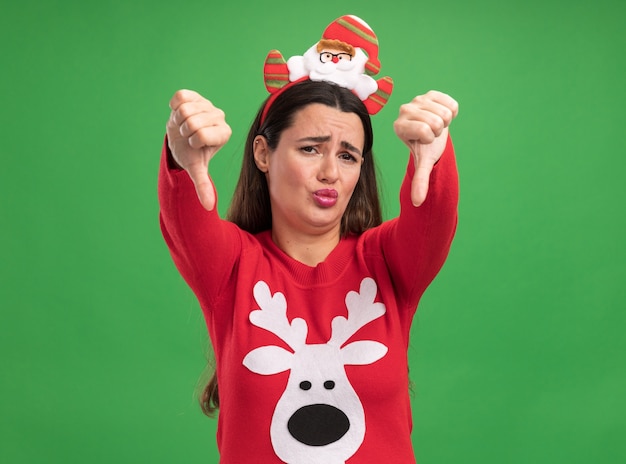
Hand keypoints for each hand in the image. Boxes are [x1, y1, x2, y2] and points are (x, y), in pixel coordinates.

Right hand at [166, 89, 231, 209]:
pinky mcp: (194, 94)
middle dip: (184, 132)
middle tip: (187, 135)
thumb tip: (208, 206)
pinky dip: (174, 107)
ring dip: (178, 120)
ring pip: (185, 109)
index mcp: (224, 133)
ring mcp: (207, 103)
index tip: (195, 144)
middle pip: (192, 122)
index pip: (202, 135)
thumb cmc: (191, 153)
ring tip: (184, 125)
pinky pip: (179, 97)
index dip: (192, 141)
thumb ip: (203, 185)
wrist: (180, 138)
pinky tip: (179, 113)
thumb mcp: (197, 168)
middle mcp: (220, 116)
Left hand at [393, 91, 458, 205]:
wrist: (433, 131)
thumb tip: (417, 203)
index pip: (424, 131)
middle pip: (435, 122)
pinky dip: (451, 111)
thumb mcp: (423, 162)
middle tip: (431, 133)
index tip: (424, 141)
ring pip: (443, 113)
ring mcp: (417, 99)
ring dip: (445, 121)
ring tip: (436, 124)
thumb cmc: (425, 147)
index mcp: (398, 127)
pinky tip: (441, 114)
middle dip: (438, 131)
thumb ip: (420, 181)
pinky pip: (450, 104)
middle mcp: (404, 110)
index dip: (430, 138)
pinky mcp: (430, 93)